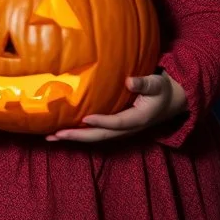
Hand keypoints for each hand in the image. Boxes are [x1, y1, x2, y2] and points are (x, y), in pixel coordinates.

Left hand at [47, 73, 187, 142]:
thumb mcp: (158, 84)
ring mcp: (119, 131)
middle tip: (56, 134)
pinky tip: (60, 132)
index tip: (86, 118)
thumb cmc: (161, 91)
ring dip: (73, 138)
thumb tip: (130, 81)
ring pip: (94, 137)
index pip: (118, 122)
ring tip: (50, 137)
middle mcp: (127, 129)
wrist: (169, 103)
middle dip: (78, 136)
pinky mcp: (114, 128)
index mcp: (138, 119)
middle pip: (100, 136)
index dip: (102, 121)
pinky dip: (78, 134)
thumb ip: (145, 83)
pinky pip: (94, 133)